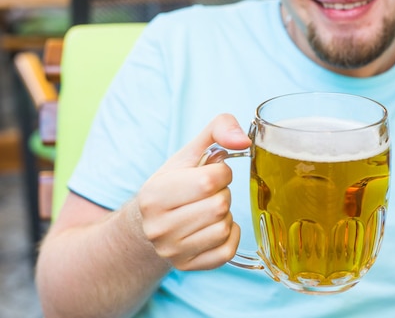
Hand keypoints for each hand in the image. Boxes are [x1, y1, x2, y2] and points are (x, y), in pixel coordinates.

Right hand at [136, 114, 251, 270]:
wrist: (148, 223)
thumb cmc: (174, 183)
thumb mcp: (190, 151)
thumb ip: (218, 129)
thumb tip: (244, 140)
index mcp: (155, 194)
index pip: (210, 180)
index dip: (222, 173)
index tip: (213, 173)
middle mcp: (159, 226)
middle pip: (219, 206)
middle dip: (223, 193)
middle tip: (210, 193)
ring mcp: (172, 250)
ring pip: (224, 227)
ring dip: (226, 214)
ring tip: (209, 208)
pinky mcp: (186, 266)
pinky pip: (227, 251)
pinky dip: (231, 235)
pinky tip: (216, 225)